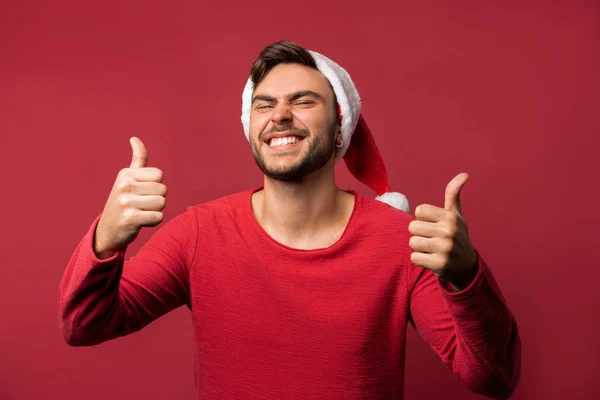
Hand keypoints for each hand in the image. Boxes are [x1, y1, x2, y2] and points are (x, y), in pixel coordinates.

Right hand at [94, 137, 166, 257]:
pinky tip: (141, 222)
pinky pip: (158, 217)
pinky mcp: (131, 219)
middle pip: (163, 190)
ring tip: (141, 213)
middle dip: (157, 199)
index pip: (159, 175)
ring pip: (162, 203)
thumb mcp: (127, 179)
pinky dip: (153, 221)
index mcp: (126, 174)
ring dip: (155, 211)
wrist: (108, 231)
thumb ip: (137, 160)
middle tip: (141, 205)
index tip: (141, 193)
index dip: (155, 186)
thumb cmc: (123, 202)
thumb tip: (135, 138)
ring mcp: (126, 202)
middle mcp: (124, 185)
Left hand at [408, 173, 477, 290]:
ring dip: (418, 248)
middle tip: (432, 240)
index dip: (423, 219)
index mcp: (450, 217)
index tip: (434, 225)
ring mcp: (445, 248)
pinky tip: (431, 260)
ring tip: (432, 249)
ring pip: (412, 242)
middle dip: (419, 234)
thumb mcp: (456, 215)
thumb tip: (464, 174)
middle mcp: (449, 231)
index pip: (419, 210)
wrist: (466, 267)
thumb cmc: (456, 236)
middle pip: (413, 227)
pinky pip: (414, 257)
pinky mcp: (439, 264)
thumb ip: (453, 194)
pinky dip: (419, 260)